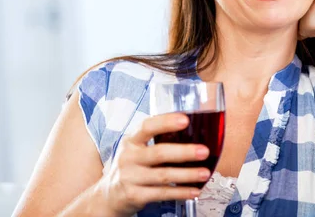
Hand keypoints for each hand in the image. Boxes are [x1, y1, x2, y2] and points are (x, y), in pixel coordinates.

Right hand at [94, 113, 210, 216]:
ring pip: (163, 175)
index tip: (185, 120)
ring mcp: (130, 177)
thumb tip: (193, 133)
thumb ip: (156, 141)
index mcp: (131, 141)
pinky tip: (194, 191)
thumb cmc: (131, 166)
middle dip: (184, 152)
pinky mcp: (134, 195)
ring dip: (187, 175)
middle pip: (158, 153)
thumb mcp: (137, 149)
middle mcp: (128, 157)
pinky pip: (161, 193)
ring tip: (205, 173)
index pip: (147, 126)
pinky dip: (180, 192)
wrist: (109, 195)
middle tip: (204, 151)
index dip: (166, 122)